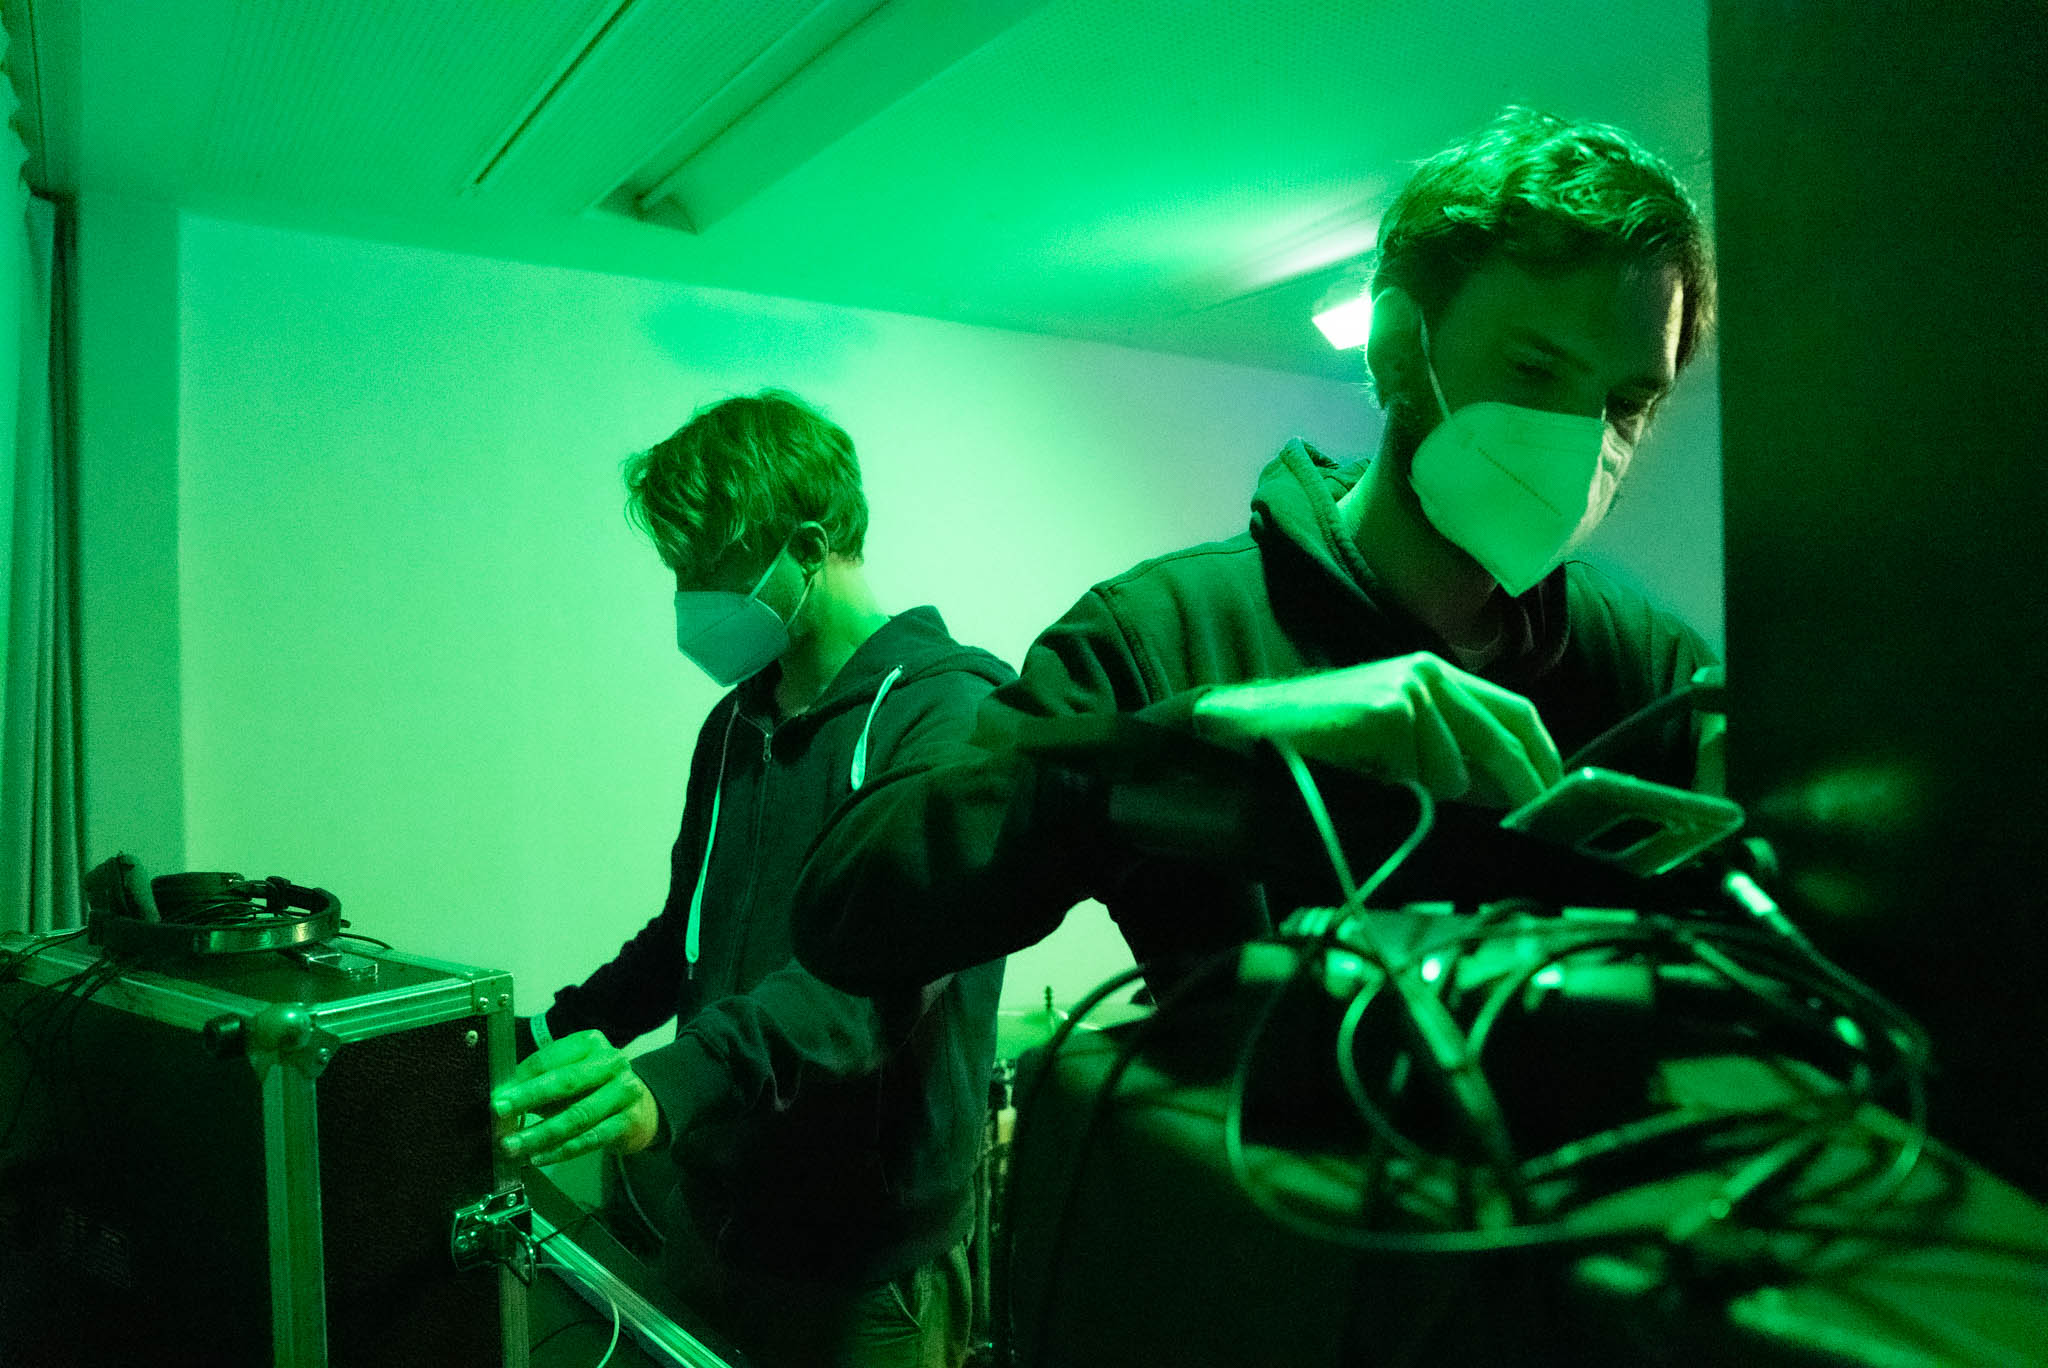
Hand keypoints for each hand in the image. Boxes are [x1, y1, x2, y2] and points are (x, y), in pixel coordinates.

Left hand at [489, 1029, 659, 1166]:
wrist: (641, 1109)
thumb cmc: (593, 1089)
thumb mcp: (569, 1078)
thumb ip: (538, 1085)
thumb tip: (502, 1103)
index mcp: (590, 1043)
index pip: (550, 1058)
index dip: (521, 1078)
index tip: (498, 1096)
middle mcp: (611, 1063)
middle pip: (566, 1081)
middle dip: (529, 1097)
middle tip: (500, 1111)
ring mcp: (624, 1092)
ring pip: (577, 1115)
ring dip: (540, 1133)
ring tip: (513, 1145)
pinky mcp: (629, 1121)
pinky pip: (590, 1138)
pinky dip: (561, 1150)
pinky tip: (539, 1157)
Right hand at [1193, 652, 1562, 807]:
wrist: (1254, 728)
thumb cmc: (1322, 740)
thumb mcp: (1397, 737)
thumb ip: (1450, 750)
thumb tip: (1505, 790)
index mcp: (1436, 674)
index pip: (1515, 712)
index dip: (1543, 755)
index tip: (1556, 793)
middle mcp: (1429, 672)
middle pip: (1503, 737)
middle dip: (1522, 784)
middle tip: (1534, 820)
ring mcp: (1409, 688)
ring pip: (1455, 769)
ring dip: (1431, 793)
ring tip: (1384, 782)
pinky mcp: (1390, 711)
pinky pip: (1420, 774)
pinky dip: (1400, 787)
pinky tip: (1365, 773)